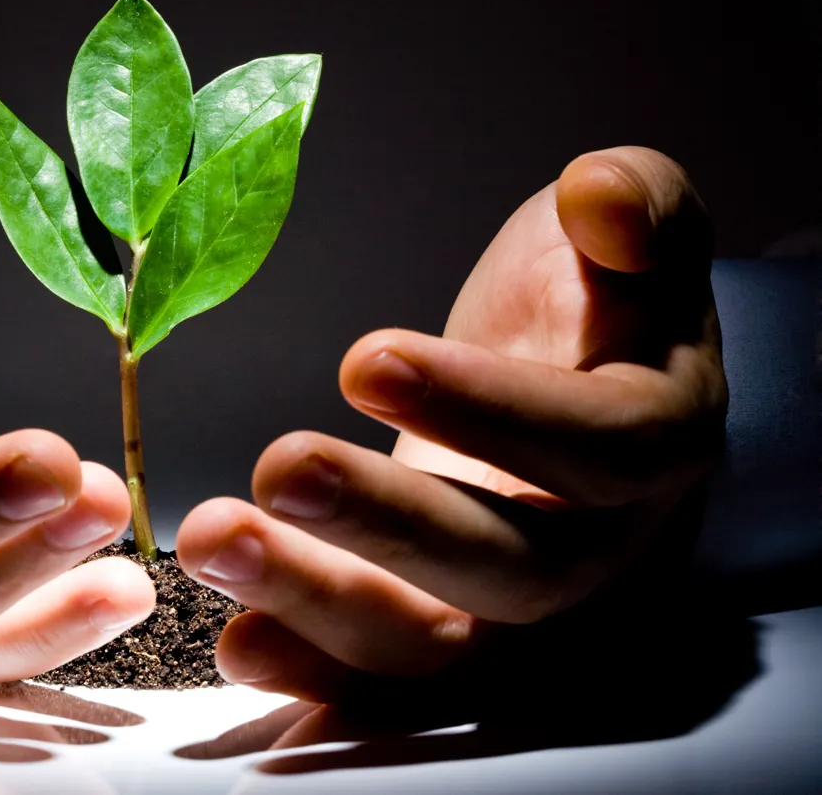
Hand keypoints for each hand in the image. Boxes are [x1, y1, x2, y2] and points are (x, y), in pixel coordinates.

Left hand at [177, 147, 726, 699]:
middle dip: (391, 525)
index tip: (365, 357)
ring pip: (438, 642)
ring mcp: (517, 606)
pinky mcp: (444, 627)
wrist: (567, 378)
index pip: (598, 445)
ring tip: (215, 543)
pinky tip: (236, 639)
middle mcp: (598, 544)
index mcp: (659, 438)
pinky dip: (313, 667)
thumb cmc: (592, 299)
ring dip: (321, 603)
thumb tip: (604, 198)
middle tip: (280, 469)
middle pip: (515, 571)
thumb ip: (640, 206)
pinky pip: (388, 676)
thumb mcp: (631, 227)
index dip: (490, 410)